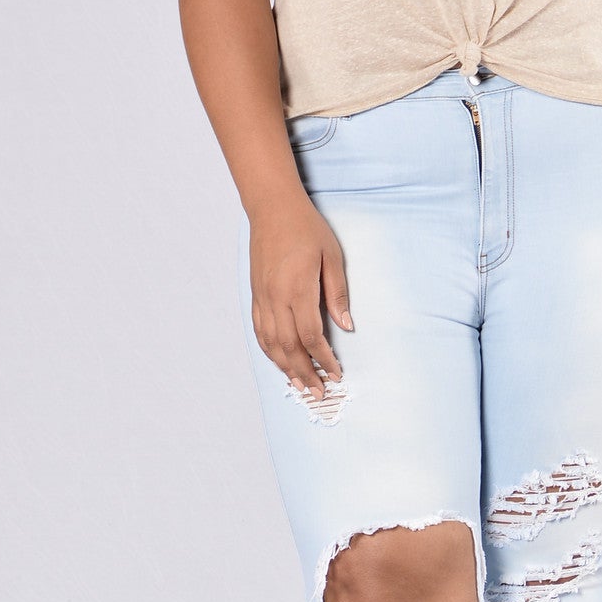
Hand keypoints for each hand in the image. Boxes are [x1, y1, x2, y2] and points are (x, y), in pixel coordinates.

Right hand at [247, 195, 353, 398]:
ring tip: (299, 386)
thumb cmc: (306, 228)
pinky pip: (260, 331)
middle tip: (318, 393)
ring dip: (285, 368)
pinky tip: (280, 361)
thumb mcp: (332, 256)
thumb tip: (346, 325)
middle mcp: (275, 297)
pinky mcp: (255, 295)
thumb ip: (337, 293)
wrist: (272, 208)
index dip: (324, 359)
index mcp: (297, 288)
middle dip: (304, 374)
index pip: (311, 336)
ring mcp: (262, 297)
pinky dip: (269, 351)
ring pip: (270, 343)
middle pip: (288, 347)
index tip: (336, 374)